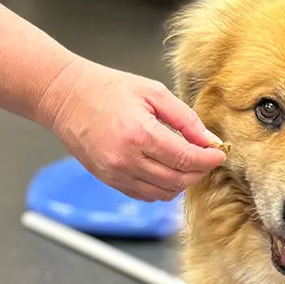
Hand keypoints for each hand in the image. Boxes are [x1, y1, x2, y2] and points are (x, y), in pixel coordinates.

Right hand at [45, 57, 224, 201]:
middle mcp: (126, 159)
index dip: (208, 159)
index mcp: (139, 134)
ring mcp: (115, 173)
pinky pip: (145, 195)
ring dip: (182, 182)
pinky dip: (162, 188)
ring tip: (188, 164)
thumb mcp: (152, 92)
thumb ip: (185, 118)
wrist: (65, 97)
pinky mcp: (109, 180)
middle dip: (199, 172)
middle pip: (177, 179)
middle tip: (207, 158)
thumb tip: (208, 140)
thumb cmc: (107, 89)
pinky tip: (167, 171)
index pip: (186, 158)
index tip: (219, 153)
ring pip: (163, 193)